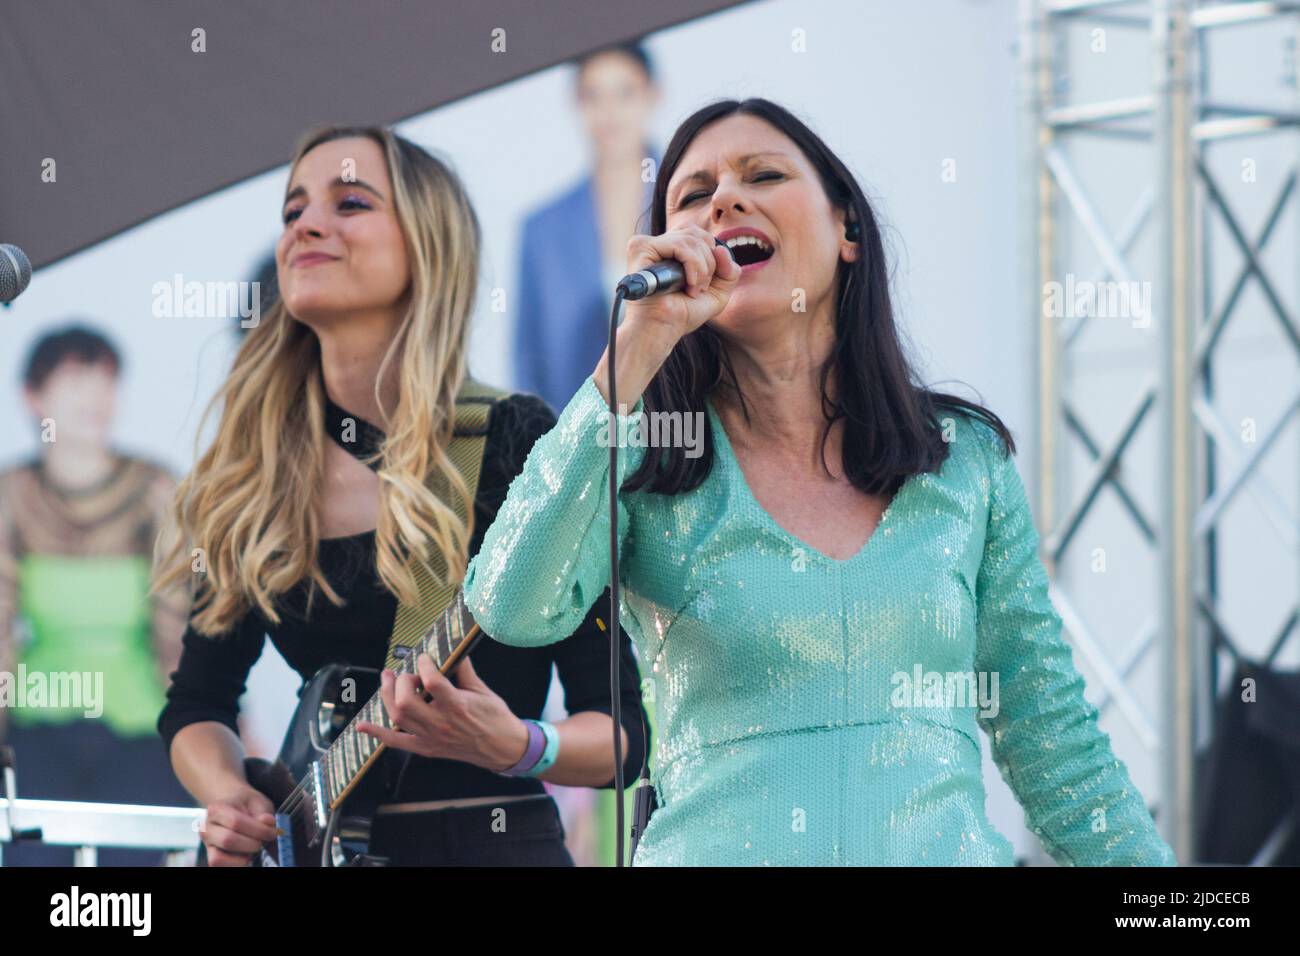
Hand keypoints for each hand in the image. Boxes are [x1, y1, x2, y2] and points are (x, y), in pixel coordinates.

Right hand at [200, 784, 276, 866]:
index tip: (272, 832)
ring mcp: (207, 844)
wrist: (232, 806)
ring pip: (218, 858)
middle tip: (263, 842)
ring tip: (254, 849)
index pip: (235, 822)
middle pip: (228, 840)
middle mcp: (206, 827)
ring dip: (242, 858)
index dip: (258, 830)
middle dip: (252, 844)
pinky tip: (247, 855)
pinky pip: (220, 866)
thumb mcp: (257, 802)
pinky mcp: (211, 856)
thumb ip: (263, 812)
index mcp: (216, 809)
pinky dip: (237, 864)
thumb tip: (267, 822)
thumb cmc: (245, 804)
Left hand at [355, 654, 529, 772]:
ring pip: (397, 717)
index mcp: (458, 705)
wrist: (502, 748)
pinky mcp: (426, 748)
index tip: (425, 657)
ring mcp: (431, 737)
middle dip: (402, 681)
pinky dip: (377, 734)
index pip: (431, 681)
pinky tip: (363, 726)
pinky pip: (396, 742)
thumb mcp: (484, 691)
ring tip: (388, 680)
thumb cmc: (496, 718)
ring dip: (387, 696)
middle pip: (406, 701)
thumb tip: (455, 652)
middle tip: (408, 673)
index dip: (425, 664)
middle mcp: (441, 723)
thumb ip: (465, 671)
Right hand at [622, 224, 739, 342]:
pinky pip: (680, 245)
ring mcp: (648, 244)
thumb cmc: (683, 315)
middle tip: (700, 288)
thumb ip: (729, 271)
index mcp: (671, 250)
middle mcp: (659, 245)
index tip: (705, 284)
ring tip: (693, 290)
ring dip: (702, 268)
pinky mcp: (641, 247)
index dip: (712, 257)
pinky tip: (688, 284)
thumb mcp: (717, 293)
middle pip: (698, 234)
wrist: (662, 329)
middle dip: (709, 263)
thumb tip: (721, 249)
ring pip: (692, 239)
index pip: (700, 235)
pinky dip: (692, 265)